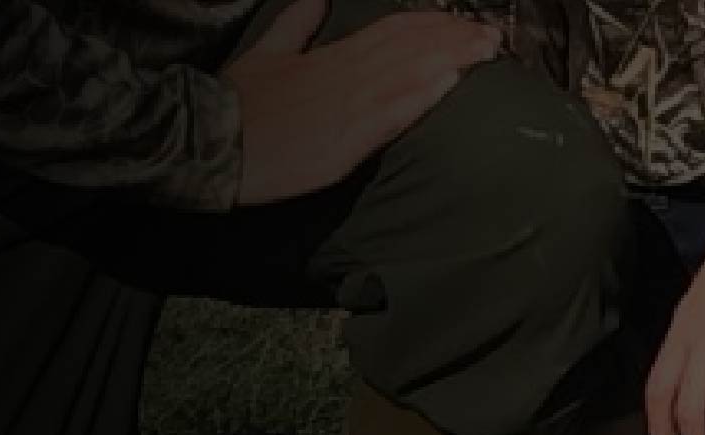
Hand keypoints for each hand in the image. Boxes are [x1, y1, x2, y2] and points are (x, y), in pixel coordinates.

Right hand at [221, 0, 498, 206]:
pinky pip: (391, 112)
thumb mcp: (264, 54)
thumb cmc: (235, 104)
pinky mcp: (346, 141)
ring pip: (409, 73)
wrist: (210, 143)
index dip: (431, 25)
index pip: (391, 30)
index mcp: (330, 55)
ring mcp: (348, 106)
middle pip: (409, 47)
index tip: (464, 22)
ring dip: (451, 59)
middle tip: (494, 35)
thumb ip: (296, 25)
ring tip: (486, 50)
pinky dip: (422, 93)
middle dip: (454, 39)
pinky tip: (450, 80)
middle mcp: (345, 74)